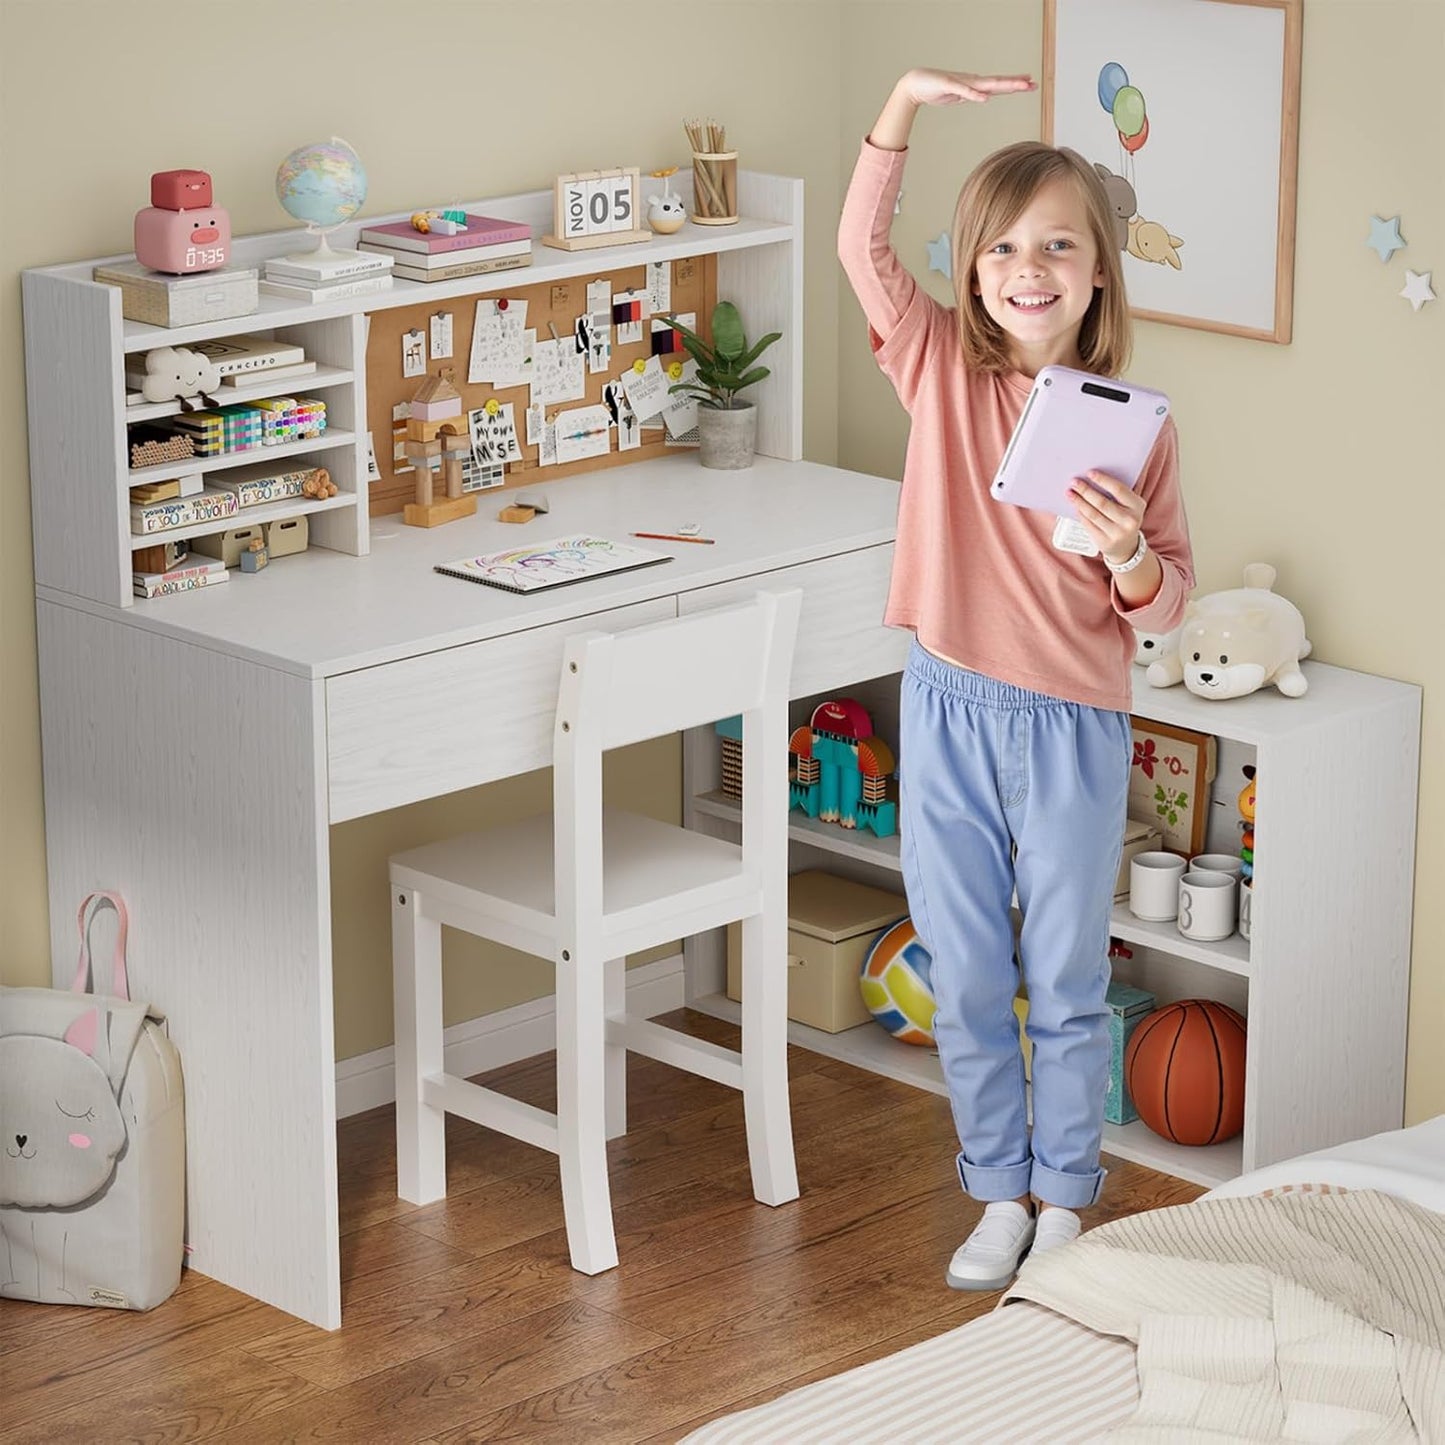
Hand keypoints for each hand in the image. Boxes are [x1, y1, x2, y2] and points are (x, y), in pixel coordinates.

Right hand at [900, 68, 1035, 106]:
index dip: (1014, 84)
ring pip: (986, 84)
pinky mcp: (949, 86)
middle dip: (1016, 84)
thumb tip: (982, 97)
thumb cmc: (935, 89)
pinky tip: (985, 98)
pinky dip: (975, 95)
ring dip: (1003, 85)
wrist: (915, 84)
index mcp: (974, 86)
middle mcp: (971, 82)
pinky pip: (964, 92)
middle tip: (1033, 83)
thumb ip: (970, 96)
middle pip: (997, 83)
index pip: (998, 85)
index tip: (1030, 83)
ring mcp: (962, 83)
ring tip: (1019, 86)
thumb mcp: (957, 96)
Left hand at [1070, 470, 1144, 563]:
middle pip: (1102, 503)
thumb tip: (1091, 478)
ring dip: (1079, 502)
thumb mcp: (1129, 506)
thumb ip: (1117, 494)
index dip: (1103, 480)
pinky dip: (1080, 514)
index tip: (1089, 473)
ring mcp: (1117, 533)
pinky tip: (1075, 506)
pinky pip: (1088, 524)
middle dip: (1086, 491)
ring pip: (1093, 514)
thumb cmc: (1125, 518)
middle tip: (1074, 482)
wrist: (1126, 547)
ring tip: (1070, 493)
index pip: (1119, 490)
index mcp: (1137, 506)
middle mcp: (1130, 520)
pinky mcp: (1105, 542)